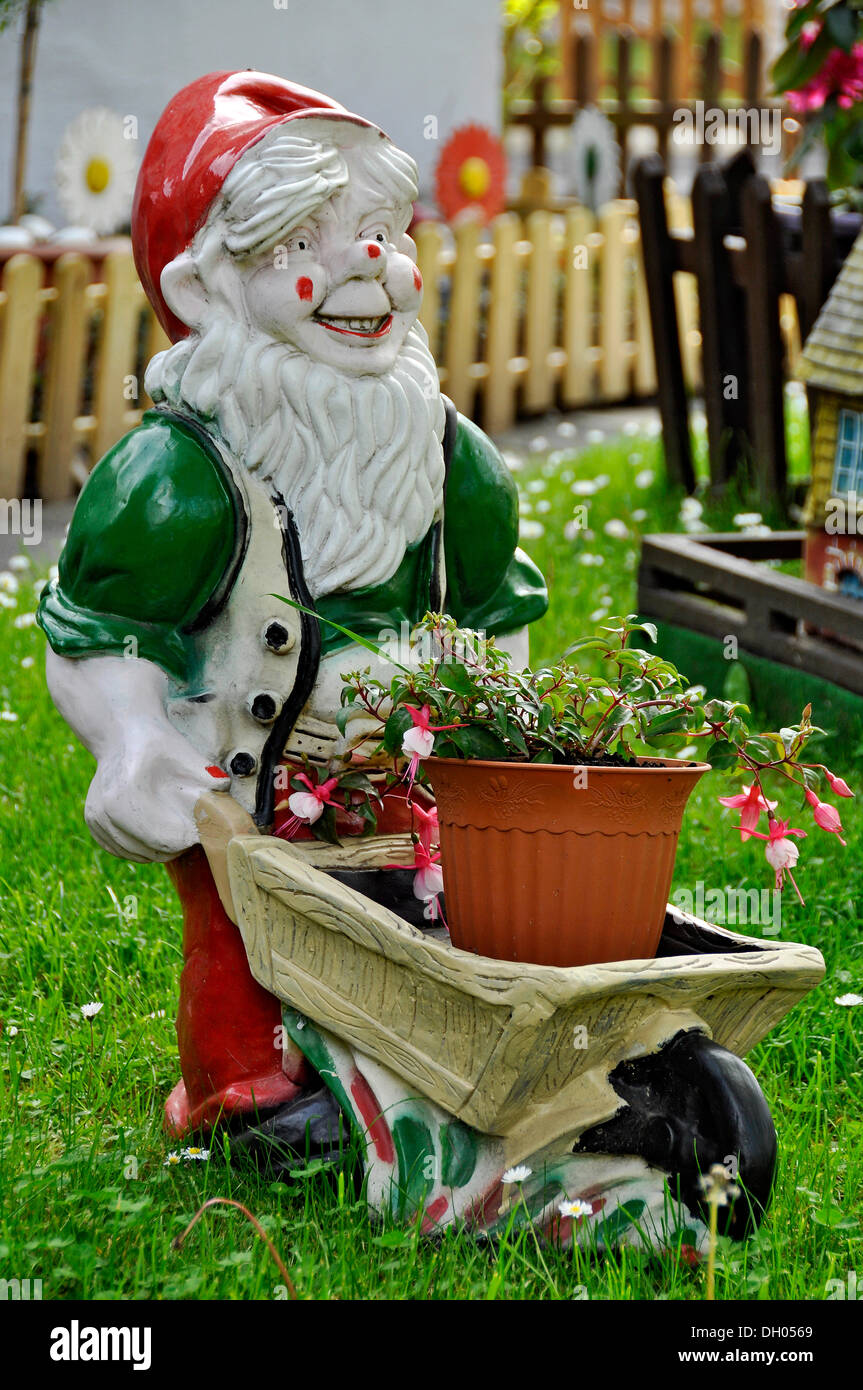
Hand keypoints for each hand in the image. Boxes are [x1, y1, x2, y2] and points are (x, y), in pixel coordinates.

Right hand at [84, 716, 230, 861]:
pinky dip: (142, 846)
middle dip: (177, 844)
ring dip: (160, 847)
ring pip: (139, 854)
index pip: (166, 840)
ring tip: (174, 826)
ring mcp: (96, 820)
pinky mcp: (93, 824)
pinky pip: (124, 851)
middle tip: (191, 827)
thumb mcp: (188, 757)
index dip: (189, 838)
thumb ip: (210, 782)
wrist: (124, 734)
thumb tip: (228, 810)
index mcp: (126, 797)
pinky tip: (154, 829)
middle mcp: (105, 812)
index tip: (202, 828)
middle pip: (153, 851)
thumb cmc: (159, 745)